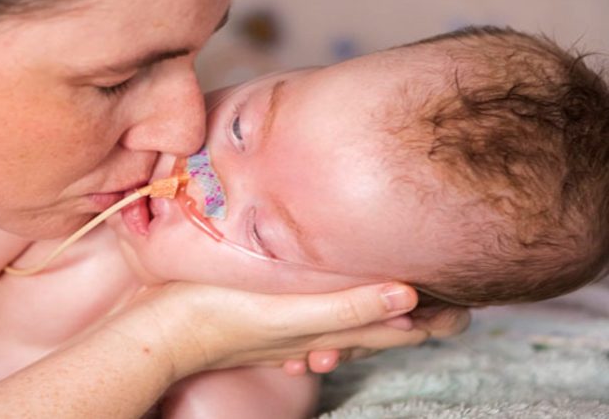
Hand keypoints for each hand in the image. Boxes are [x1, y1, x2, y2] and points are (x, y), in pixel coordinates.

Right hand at [104, 281, 435, 380]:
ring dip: (375, 315)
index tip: (469, 307)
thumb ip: (348, 306)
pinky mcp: (265, 320)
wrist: (162, 331)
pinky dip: (334, 316)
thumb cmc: (223, 319)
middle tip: (446, 302)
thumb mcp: (290, 312)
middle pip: (377, 327)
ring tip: (397, 302)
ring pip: (346, 324)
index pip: (397, 329)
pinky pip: (313, 321)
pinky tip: (324, 309)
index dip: (434, 321)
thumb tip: (410, 298)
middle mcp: (316, 333)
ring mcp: (290, 329)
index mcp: (329, 331)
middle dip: (412, 317)